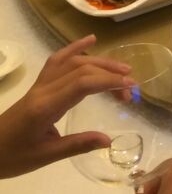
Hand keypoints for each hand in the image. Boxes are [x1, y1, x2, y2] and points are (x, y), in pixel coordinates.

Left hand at [0, 35, 131, 178]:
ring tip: (122, 69)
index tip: (130, 87)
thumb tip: (109, 140)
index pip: (82, 84)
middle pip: (81, 70)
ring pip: (72, 62)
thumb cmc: (14, 156)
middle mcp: (43, 90)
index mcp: (45, 107)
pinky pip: (57, 61)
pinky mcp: (38, 86)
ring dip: (99, 62)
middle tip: (131, 87)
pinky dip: (75, 48)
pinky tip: (90, 41)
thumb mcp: (45, 156)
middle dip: (110, 73)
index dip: (108, 81)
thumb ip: (77, 145)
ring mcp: (40, 85)